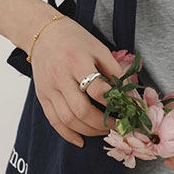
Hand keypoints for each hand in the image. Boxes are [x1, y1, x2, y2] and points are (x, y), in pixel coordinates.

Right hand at [29, 16, 130, 147]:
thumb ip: (115, 72)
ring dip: (90, 131)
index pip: (97, 90)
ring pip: (68, 120)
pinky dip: (68, 134)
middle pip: (82, 110)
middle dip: (103, 123)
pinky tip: (81, 140)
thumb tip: (131, 97)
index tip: (127, 110)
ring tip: (104, 131)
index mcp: (77, 61)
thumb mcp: (99, 48)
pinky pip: (54, 121)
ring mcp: (49, 89)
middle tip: (119, 126)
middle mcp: (60, 77)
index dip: (115, 103)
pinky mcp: (42, 97)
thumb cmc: (75, 39)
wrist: (42, 33)